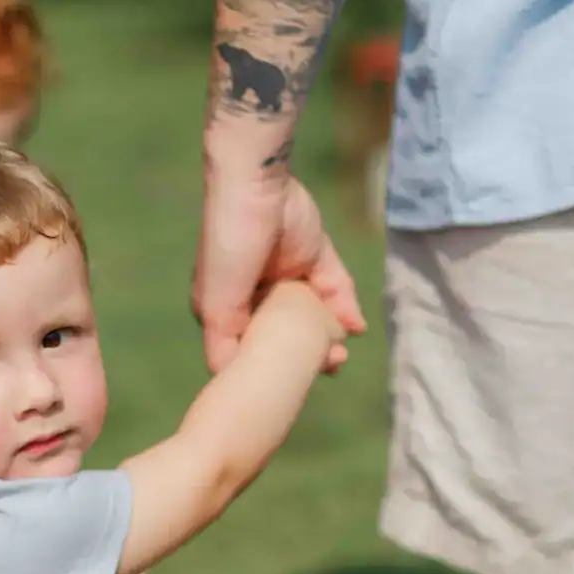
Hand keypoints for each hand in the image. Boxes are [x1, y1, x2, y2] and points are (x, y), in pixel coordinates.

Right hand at [193, 164, 364, 373]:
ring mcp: (288, 275)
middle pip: (288, 335)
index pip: (255, 349)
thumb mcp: (216, 308)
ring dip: (330, 337)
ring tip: (341, 355)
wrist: (255, 187)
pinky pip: (336, 287)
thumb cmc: (227, 249)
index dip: (275, 369)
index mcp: (230, 309)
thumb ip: (222, 348)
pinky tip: (356, 328)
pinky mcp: (315, 256)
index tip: (296, 384)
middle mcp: (258, 295)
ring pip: (314, 315)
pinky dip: (347, 308)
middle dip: (309, 355)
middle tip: (331, 367)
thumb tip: (236, 386)